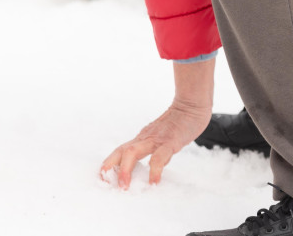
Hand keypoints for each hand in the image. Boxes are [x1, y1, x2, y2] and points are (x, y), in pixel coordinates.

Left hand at [99, 58, 214, 188]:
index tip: (102, 176)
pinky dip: (155, 168)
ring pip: (134, 152)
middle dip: (112, 167)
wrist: (190, 105)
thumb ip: (154, 150)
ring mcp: (157, 139)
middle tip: (108, 184)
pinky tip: (154, 181)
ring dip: (126, 169)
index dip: (109, 163)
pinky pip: (160, 156)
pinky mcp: (171, 140)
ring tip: (125, 186)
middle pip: (122, 151)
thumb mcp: (161, 138)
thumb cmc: (177, 123)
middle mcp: (145, 138)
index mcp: (142, 139)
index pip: (121, 151)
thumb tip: (151, 167)